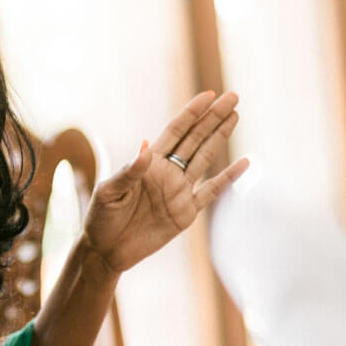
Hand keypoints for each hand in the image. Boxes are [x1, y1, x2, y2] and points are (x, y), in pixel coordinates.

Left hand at [81, 91, 247, 275]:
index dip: (192, 113)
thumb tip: (146, 147)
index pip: (176, 131)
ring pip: (206, 158)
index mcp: (149, 163)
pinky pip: (211, 192)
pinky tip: (244, 163)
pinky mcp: (186, 213)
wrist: (106, 250)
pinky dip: (228, 178)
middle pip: (196, 139)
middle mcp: (167, 172)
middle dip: (213, 117)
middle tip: (233, 97)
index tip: (208, 95)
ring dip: (220, 137)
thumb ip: (129, 171)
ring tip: (235, 116)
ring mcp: (178, 191)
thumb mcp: (109, 192)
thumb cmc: (101, 217)